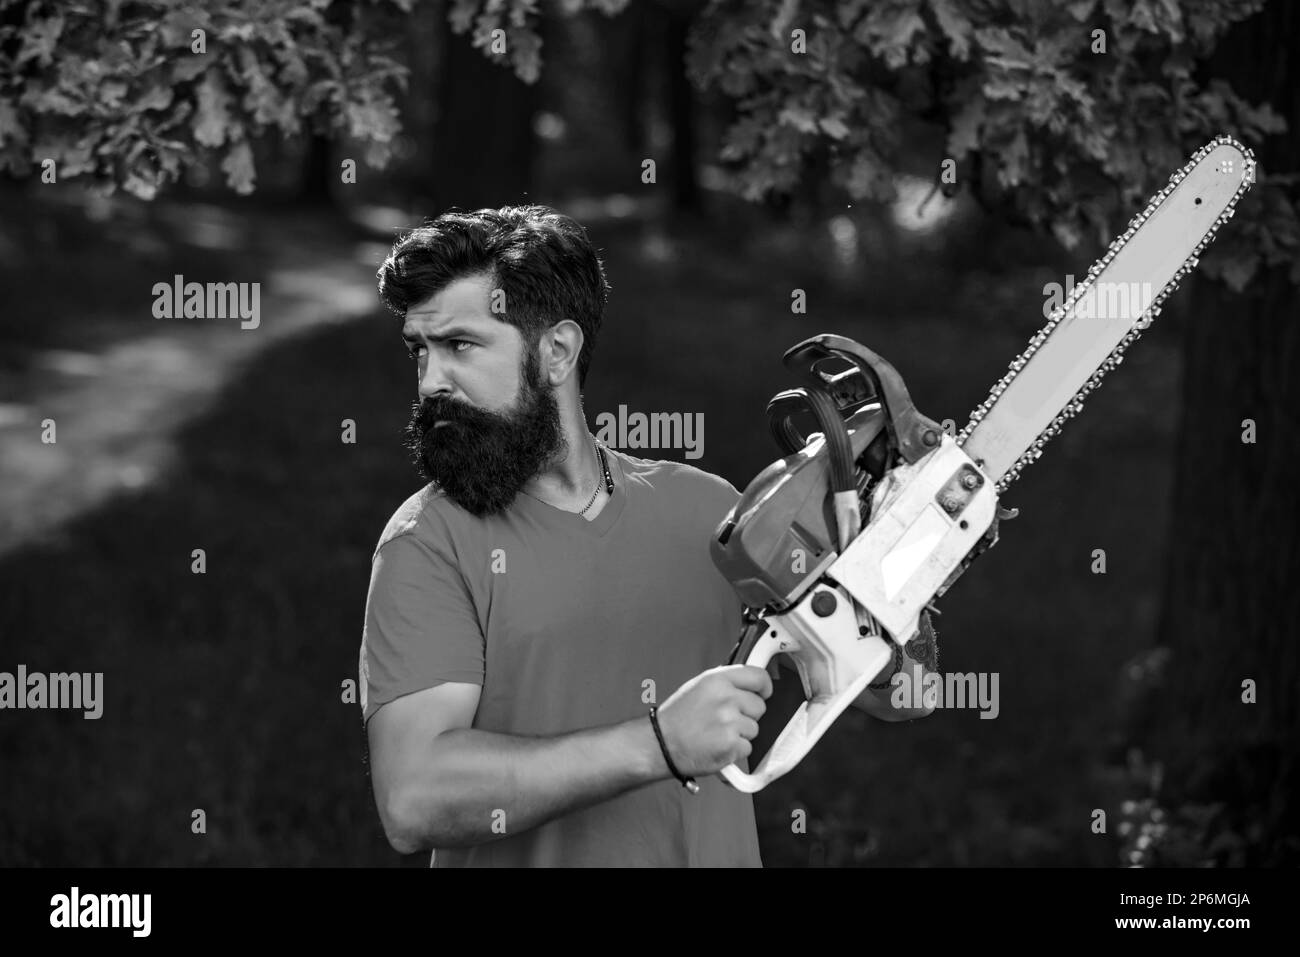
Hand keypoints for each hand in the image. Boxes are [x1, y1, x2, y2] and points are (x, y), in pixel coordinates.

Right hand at [655, 665, 772, 776]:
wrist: (660, 744)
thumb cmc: (676, 718)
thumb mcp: (698, 687)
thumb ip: (725, 684)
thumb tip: (748, 685)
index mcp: (717, 680)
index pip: (758, 677)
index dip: (764, 687)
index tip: (764, 692)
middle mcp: (726, 699)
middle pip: (759, 706)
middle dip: (747, 715)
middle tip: (726, 720)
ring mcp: (730, 723)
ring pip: (753, 729)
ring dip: (740, 734)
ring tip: (716, 734)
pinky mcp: (731, 745)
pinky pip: (747, 748)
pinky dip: (734, 751)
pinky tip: (716, 746)